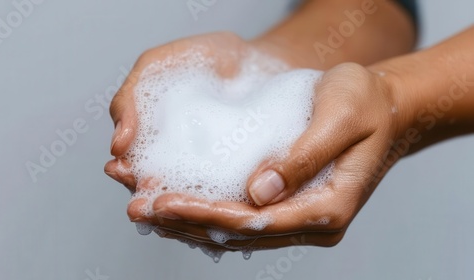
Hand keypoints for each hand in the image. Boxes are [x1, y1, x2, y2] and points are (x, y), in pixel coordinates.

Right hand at [104, 31, 302, 190]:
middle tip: (141, 200)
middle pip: (157, 192)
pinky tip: (212, 205)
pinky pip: (227, 197)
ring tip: (168, 205)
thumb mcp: (155, 67)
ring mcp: (208, 177)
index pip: (131, 168)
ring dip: (176, 209)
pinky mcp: (240, 180)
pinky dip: (217, 203)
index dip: (124, 171)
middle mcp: (177, 167)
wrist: (257, 60)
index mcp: (151, 146)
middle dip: (146, 198)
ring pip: (189, 202)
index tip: (120, 168)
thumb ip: (129, 98)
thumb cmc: (203, 62)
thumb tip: (118, 145)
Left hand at [119, 62, 409, 249]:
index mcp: (329, 209)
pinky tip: (175, 203)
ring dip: (187, 220)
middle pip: (238, 233)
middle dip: (185, 222)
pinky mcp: (288, 204)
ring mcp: (299, 217)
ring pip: (234, 229)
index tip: (163, 202)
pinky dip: (204, 210)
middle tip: (138, 207)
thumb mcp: (342, 118)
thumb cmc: (366, 106)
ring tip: (143, 208)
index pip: (257, 223)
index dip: (207, 215)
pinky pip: (240, 216)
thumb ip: (303, 157)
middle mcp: (312, 222)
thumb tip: (258, 192)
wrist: (385, 109)